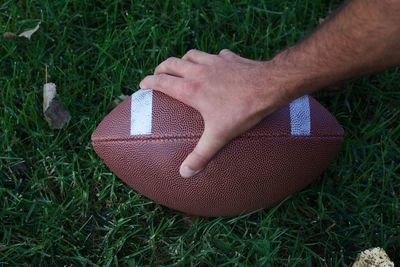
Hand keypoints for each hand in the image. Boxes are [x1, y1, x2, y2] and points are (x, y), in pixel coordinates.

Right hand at [140, 49, 288, 176]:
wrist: (268, 86)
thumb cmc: (242, 110)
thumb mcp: (219, 135)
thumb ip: (201, 154)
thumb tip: (185, 173)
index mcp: (190, 89)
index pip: (161, 82)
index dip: (148, 82)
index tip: (142, 85)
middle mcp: (198, 72)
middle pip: (171, 63)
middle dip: (161, 68)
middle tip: (158, 75)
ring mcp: (214, 61)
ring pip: (191, 55)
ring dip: (183, 60)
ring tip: (182, 67)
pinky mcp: (229, 58)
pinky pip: (216, 54)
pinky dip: (211, 58)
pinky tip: (216, 64)